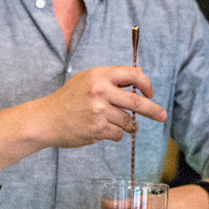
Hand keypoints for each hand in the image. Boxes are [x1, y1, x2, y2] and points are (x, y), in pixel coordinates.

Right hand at [33, 66, 166, 148]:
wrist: (46, 119)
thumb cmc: (69, 99)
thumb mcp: (87, 80)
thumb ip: (111, 79)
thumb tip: (140, 81)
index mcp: (99, 75)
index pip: (133, 74)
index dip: (146, 83)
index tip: (150, 92)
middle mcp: (100, 91)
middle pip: (136, 101)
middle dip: (153, 110)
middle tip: (163, 115)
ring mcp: (99, 111)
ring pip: (128, 121)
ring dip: (128, 125)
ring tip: (118, 124)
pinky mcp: (97, 129)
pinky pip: (118, 133)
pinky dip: (115, 134)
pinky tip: (102, 130)